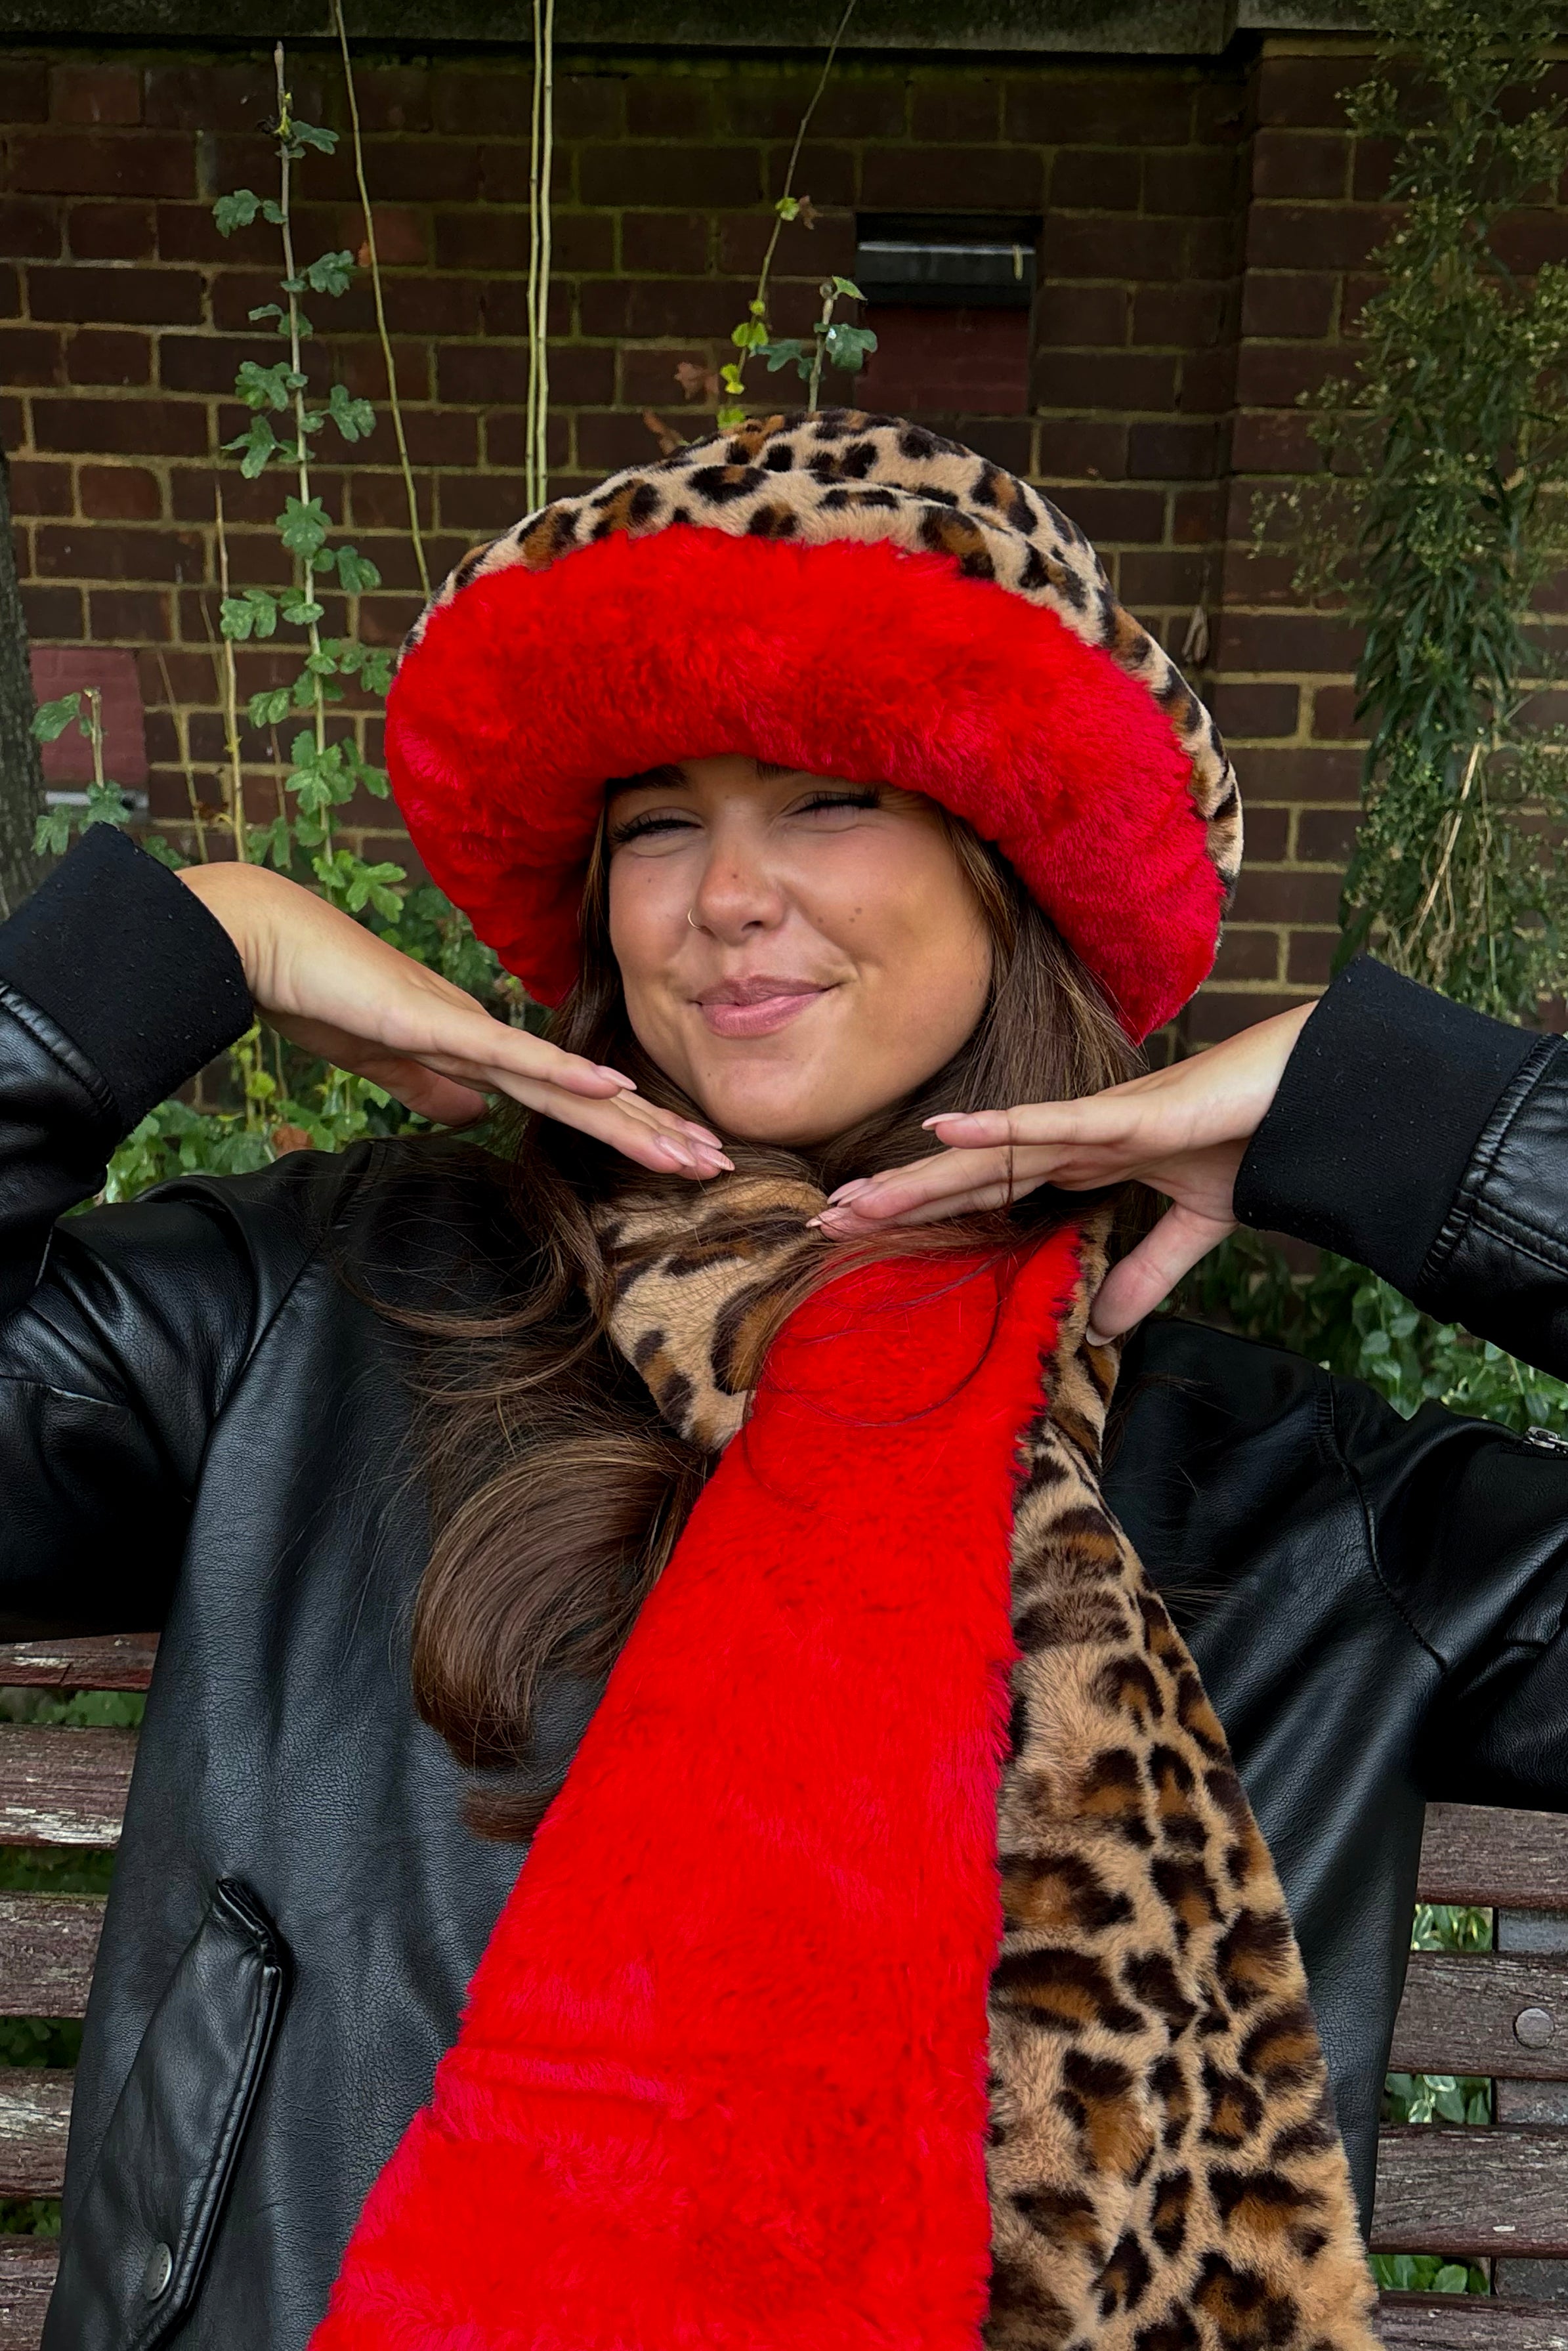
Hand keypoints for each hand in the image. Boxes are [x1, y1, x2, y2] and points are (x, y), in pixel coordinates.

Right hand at [178, 864, 732, 1179]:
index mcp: (475, 1048)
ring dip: (634, 1119)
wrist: (259, 941)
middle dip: (654, 1132)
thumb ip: (428, 1086)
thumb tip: (473, 1117)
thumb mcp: (380, 1058)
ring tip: (694, 1148)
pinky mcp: (436, 1024)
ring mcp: (467, 1028)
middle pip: (588, 1095)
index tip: (676, 1156)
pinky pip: (513, 1055)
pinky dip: (564, 1072)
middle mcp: (488, 1037)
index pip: (566, 1100)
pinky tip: (613, 1084)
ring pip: (570, 1082)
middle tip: (720, 1161)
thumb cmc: (311, 991)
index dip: (624, 1129)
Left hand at [811, 1002, 1314, 1338]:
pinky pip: (1054, 1123)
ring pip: (991, 1151)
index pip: (988, 1189)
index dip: (927, 1208)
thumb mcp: (1195, 1227)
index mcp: (1087, 1160)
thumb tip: (1105, 1329)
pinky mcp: (1132, 1117)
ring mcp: (1100, 1123)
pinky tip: (944, 1131)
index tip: (864, 1229)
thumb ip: (1147, 1274)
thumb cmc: (1258, 1140)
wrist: (1320, 1095)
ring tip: (855, 1194)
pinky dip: (1000, 1128)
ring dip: (923, 1174)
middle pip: (969, 1173)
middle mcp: (1077, 1138)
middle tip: (824, 1221)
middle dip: (899, 1197)